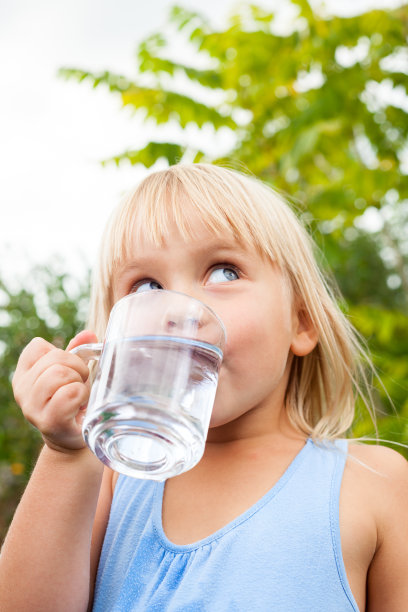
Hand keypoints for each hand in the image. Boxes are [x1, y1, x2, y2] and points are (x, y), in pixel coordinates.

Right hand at [12, 330, 97, 452]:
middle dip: (77, 367)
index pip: (37, 346)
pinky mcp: (49, 421)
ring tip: (79, 395)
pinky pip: (70, 393)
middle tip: (80, 384)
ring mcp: (32, 408)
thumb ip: (78, 352)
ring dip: (79, 382)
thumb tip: (88, 334)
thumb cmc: (73, 401)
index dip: (62, 353)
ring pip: (60, 373)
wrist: (74, 439)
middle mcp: (22, 390)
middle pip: (54, 358)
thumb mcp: (73, 373)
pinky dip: (81, 395)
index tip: (69, 369)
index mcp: (24, 374)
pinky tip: (80, 406)